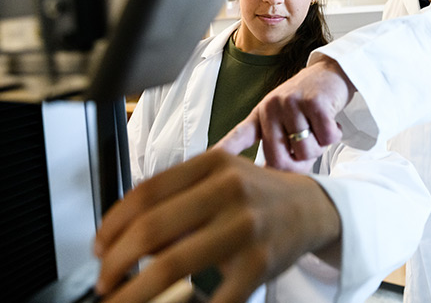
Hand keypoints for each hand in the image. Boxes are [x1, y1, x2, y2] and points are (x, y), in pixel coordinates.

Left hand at [94, 149, 339, 302]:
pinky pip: (211, 298)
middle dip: (115, 260)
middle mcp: (228, 189)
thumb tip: (127, 234)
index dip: (113, 223)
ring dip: (133, 291)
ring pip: (171, 263)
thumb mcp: (219, 176)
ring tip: (118, 300)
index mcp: (213, 163)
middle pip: (152, 227)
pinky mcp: (258, 264)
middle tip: (103, 279)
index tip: (99, 245)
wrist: (310, 207)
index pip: (147, 191)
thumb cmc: (257, 192)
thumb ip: (179, 195)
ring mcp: (245, 227)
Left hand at [215, 57, 354, 170]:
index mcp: (261, 114)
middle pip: (279, 159)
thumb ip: (281, 146)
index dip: (225, 150)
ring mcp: (291, 102)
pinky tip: (331, 122)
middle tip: (309, 149)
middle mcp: (271, 107)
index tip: (207, 162)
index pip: (240, 135)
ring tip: (319, 128)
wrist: (331, 74)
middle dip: (299, 163)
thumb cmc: (308, 106)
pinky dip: (333, 135)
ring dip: (320, 146)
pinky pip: (325, 138)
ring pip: (306, 151)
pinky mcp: (314, 101)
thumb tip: (277, 180)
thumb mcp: (287, 122)